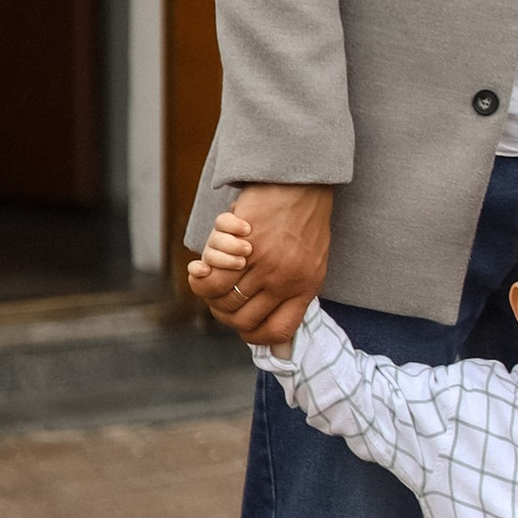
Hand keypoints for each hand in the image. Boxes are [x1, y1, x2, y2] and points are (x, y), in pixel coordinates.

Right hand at [197, 181, 330, 348]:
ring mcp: (265, 265)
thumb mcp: (314, 261)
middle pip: (241, 318)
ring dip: (210, 291)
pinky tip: (204, 265)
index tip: (242, 329)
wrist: (302, 180)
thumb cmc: (307, 219)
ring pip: (223, 298)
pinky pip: (213, 275)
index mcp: (305, 288)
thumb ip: (296, 292)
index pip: (277, 330)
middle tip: (216, 299)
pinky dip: (203, 273)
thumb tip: (279, 330)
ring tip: (209, 279)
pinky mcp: (246, 246)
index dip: (254, 336)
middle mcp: (285, 281)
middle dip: (223, 313)